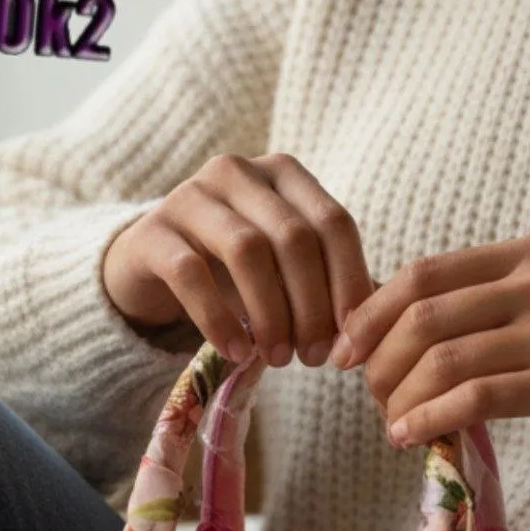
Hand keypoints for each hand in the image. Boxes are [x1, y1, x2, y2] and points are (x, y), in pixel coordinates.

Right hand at [103, 153, 373, 366]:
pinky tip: (235, 352)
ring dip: (270, 313)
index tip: (352, 338)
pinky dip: (218, 318)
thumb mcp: (284, 270)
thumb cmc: (233, 272)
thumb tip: (380, 322)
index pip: (334, 222)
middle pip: (294, 237)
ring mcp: (190, 196)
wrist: (149, 268)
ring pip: (246, 250)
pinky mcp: (151, 232)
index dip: (349, 283)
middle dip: (311, 305)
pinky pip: (190, 272)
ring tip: (278, 359)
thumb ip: (329, 284)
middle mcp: (238, 172)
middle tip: (314, 358)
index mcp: (284, 174)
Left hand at [330, 233, 529, 465]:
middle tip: (369, 395)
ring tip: (390, 422)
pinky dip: (429, 419)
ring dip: (400, 398)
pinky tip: (409, 436)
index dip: (370, 313)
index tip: (342, 350)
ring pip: (443, 359)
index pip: (423, 274)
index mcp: (525, 254)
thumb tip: (370, 323)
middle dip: (379, 362)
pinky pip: (475, 398)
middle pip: (424, 316)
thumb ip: (468, 305)